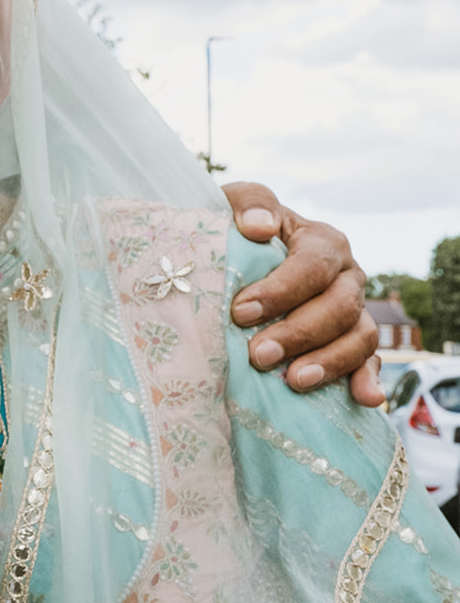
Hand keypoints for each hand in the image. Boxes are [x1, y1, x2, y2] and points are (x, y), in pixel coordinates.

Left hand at [222, 181, 381, 406]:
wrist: (237, 256)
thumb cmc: (234, 230)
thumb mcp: (233, 205)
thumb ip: (249, 203)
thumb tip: (258, 226)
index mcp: (322, 242)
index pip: (313, 266)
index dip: (280, 290)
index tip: (240, 311)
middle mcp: (346, 276)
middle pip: (339, 307)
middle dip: (299, 333)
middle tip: (257, 355)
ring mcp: (353, 310)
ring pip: (360, 338)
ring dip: (330, 362)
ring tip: (294, 381)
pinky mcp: (351, 342)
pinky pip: (369, 363)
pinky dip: (368, 380)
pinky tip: (363, 399)